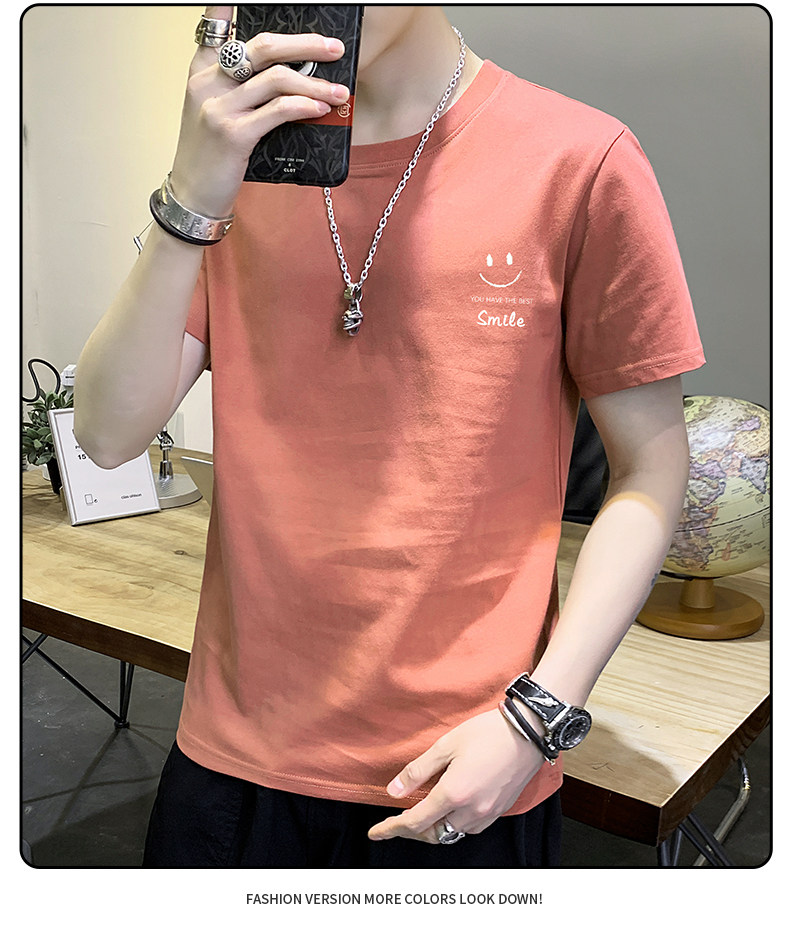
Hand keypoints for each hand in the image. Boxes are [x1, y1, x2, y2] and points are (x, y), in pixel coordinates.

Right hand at [169, 5, 350, 216]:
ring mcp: (218, 107)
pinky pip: (278, 110)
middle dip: (305, 44)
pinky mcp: (233, 134)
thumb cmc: (212, 156)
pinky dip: (304, 106)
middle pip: (263, 46)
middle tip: (334, 48)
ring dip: (315, 84)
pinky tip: (321, 109)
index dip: (231, 4)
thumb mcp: (218, 112)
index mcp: (202, 69)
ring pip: (276, 78)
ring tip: (339, 92)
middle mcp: (207, 82)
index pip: (217, 22)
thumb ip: (242, 88)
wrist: (193, 196)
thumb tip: (292, 76)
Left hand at [367, 709, 544, 844]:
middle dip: (410, 831)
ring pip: (451, 833)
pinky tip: (448, 809)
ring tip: (419, 814)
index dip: (391, 828)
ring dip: (432, 828)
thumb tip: (394, 791)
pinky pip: (469, 828)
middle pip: (432, 834)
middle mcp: (470, 811)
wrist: (528, 733)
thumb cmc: (487, 733)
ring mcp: (487, 813)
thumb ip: (418, 771)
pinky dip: (453, 823)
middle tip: (395, 822)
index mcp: (453, 794)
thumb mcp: (446, 745)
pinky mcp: (499, 811)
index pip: (414, 822)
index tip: (376, 832)